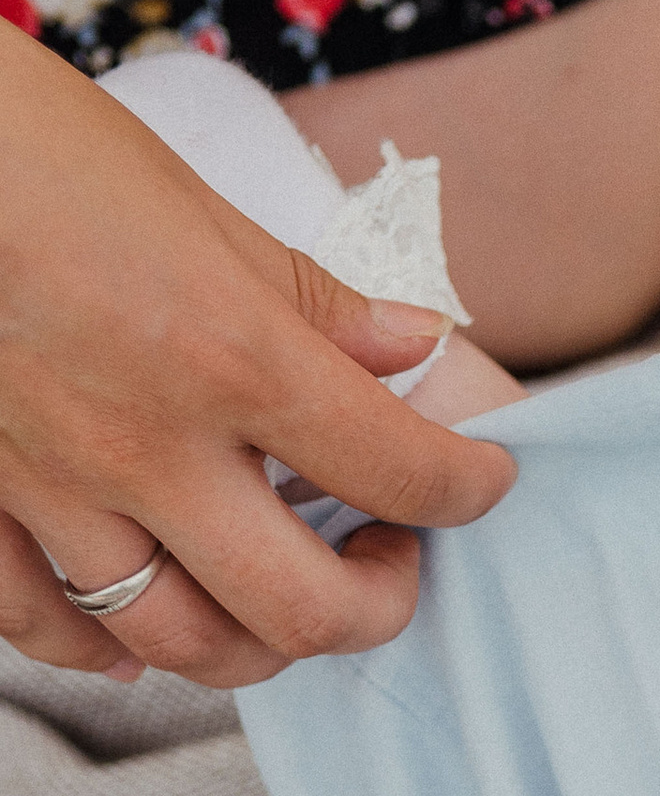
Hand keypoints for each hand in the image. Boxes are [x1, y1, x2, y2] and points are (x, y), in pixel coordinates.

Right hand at [0, 24, 515, 692]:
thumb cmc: (29, 145)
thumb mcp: (192, 202)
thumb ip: (310, 298)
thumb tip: (417, 344)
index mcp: (228, 354)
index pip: (400, 471)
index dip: (468, 488)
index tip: (480, 480)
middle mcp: (147, 446)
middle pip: (301, 610)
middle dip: (375, 606)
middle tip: (388, 561)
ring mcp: (50, 490)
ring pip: (178, 644)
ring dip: (254, 643)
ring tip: (281, 599)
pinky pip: (46, 627)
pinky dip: (102, 650)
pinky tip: (137, 641)